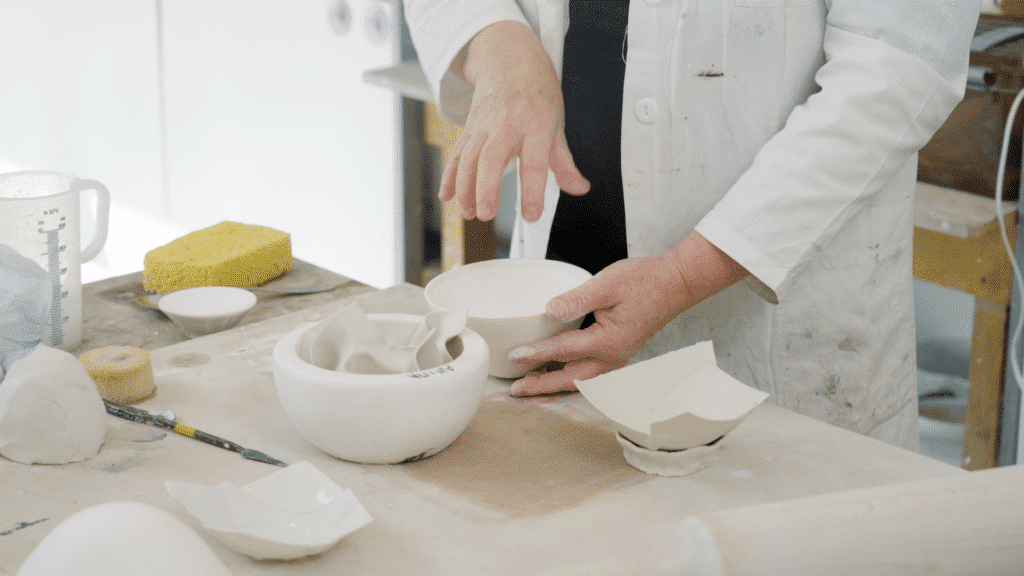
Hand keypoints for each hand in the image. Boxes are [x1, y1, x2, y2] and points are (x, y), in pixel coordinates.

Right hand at [443, 21, 588, 222]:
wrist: (510, 58)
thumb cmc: (536, 92)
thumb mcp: (557, 123)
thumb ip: (564, 162)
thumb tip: (578, 187)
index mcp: (535, 125)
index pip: (534, 163)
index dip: (532, 192)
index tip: (531, 215)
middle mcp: (507, 124)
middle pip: (492, 158)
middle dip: (486, 188)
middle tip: (485, 213)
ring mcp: (484, 126)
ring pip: (469, 157)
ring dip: (465, 187)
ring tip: (468, 212)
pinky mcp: (469, 128)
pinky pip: (456, 154)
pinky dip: (449, 176)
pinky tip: (447, 196)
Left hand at [507, 233, 748, 395]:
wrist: (673, 284)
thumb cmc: (643, 281)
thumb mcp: (606, 284)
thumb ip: (576, 300)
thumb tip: (549, 312)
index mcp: (608, 341)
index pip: (564, 350)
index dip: (536, 353)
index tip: (514, 356)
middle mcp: (612, 357)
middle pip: (570, 379)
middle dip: (542, 385)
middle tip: (517, 389)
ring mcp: (616, 358)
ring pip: (580, 380)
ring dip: (555, 383)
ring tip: (531, 383)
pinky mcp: (617, 353)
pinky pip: (588, 372)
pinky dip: (569, 375)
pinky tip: (554, 368)